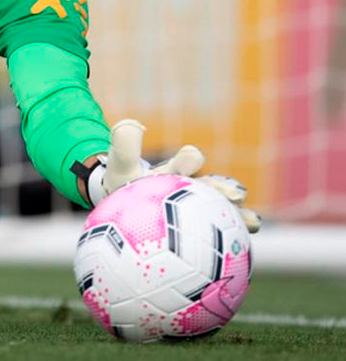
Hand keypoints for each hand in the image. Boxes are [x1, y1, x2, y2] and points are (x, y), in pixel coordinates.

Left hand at [87, 119, 260, 232]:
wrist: (127, 204)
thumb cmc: (127, 183)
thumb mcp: (121, 165)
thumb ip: (125, 146)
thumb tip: (131, 125)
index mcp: (176, 170)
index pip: (188, 160)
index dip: (190, 160)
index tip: (192, 161)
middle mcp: (193, 187)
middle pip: (211, 186)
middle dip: (223, 189)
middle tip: (234, 197)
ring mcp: (200, 206)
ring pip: (223, 210)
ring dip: (239, 215)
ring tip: (252, 224)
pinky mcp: (203, 225)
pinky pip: (220, 232)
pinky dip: (233, 238)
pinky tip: (243, 248)